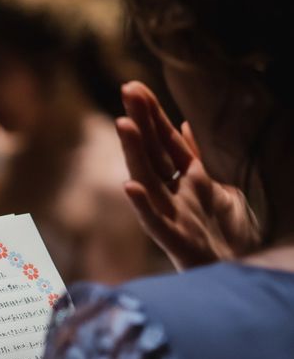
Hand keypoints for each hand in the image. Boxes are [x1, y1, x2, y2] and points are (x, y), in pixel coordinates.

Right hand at [116, 81, 259, 269]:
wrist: (233, 271)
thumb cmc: (221, 232)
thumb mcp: (215, 185)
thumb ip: (196, 157)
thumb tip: (183, 124)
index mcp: (184, 181)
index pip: (164, 142)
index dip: (152, 115)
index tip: (135, 88)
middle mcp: (172, 195)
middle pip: (153, 154)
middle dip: (141, 123)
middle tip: (127, 90)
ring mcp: (170, 217)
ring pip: (149, 181)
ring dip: (135, 154)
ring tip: (124, 125)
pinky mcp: (173, 241)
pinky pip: (154, 223)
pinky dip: (142, 206)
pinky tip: (130, 187)